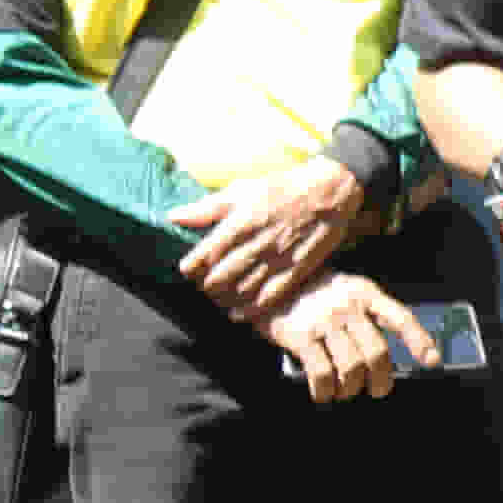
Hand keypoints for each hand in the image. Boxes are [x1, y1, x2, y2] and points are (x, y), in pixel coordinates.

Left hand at [169, 158, 367, 323]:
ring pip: (241, 292)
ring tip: (221, 297)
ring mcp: (277, 259)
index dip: (191, 268)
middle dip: (206, 286)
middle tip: (206, 284)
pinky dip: (251, 310)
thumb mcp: (242, 189)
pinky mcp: (296, 270)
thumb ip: (207, 208)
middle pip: (218, 279)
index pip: (203, 257)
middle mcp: (256, 244)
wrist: (329, 191)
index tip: (190, 269)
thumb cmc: (282, 188)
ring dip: (226, 299)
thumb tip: (173, 216)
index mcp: (239, 223)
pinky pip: (269, 297)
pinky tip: (240, 313)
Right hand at [266, 275, 435, 404]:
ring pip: (352, 367)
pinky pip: (322, 373)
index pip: (400, 317)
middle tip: (378, 391)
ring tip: (346, 393)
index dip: (418, 340)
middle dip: (381, 380)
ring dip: (351, 388)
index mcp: (365, 292)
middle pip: (377, 352)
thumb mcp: (346, 290)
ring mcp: (324, 321)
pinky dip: (325, 391)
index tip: (431, 361)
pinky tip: (324, 394)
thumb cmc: (314, 292)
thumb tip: (382, 358)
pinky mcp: (300, 337)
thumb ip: (366, 314)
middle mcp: (348, 306)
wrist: (270, 282)